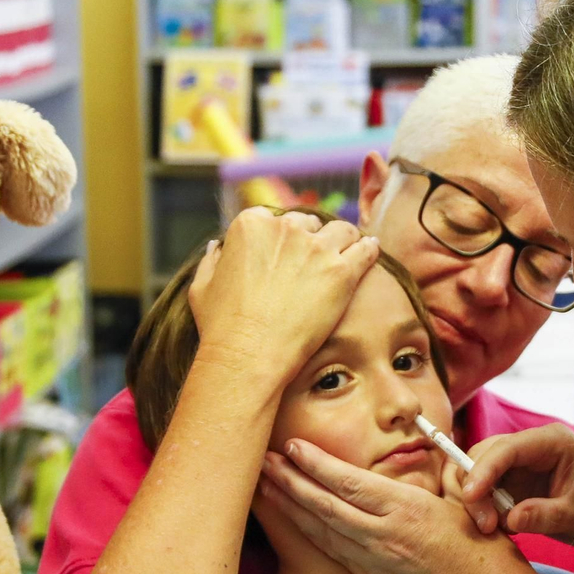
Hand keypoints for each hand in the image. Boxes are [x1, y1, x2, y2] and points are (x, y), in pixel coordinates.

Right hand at [188, 208, 377, 386]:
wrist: (249, 355)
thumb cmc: (222, 327)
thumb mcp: (202, 288)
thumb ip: (211, 261)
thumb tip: (217, 245)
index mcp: (250, 225)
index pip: (276, 219)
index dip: (284, 237)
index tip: (288, 254)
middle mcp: (285, 228)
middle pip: (309, 223)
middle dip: (312, 239)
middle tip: (316, 262)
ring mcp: (316, 248)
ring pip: (341, 230)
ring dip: (344, 240)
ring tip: (347, 254)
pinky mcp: (342, 270)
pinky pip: (366, 248)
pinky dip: (369, 249)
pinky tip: (370, 252)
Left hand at [259, 440, 536, 573]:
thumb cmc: (488, 553)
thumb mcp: (469, 502)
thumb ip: (443, 474)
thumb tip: (431, 452)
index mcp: (407, 511)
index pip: (349, 484)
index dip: (315, 465)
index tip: (291, 446)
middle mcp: (384, 537)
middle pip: (324, 506)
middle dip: (288, 482)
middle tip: (260, 460)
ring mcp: (376, 563)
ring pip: (322, 530)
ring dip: (290, 506)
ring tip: (265, 485)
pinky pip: (333, 551)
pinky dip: (308, 531)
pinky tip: (294, 519)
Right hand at [460, 426, 573, 546]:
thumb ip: (545, 516)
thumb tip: (510, 519)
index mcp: (552, 442)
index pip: (507, 448)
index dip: (483, 470)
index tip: (470, 496)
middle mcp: (531, 446)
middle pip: (485, 456)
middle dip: (476, 488)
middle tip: (485, 525)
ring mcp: (520, 462)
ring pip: (480, 472)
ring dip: (478, 500)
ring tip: (492, 528)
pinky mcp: (513, 480)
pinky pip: (487, 489)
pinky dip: (485, 506)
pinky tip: (496, 526)